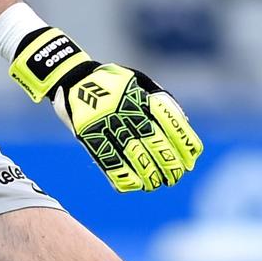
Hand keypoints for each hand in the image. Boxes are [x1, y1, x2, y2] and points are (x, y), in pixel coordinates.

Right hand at [9, 27, 202, 192]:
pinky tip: (135, 185)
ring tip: (157, 183)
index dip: (182, 141)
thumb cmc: (111, 81)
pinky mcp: (87, 133)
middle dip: (168, 161)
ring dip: (148, 172)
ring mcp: (104, 121)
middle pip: (152, 139)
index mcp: (138, 93)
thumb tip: (183, 122)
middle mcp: (123, 108)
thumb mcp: (138, 80)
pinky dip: (122, 174)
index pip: (167, 120)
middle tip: (176, 176)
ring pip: (132, 152)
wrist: (70, 76)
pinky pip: (106, 158)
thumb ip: (160, 98)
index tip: (191, 158)